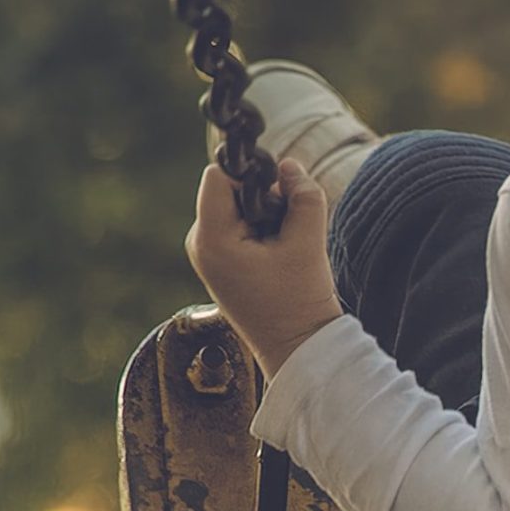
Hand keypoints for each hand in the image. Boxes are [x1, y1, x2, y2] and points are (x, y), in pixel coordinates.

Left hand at [186, 158, 342, 376]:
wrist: (297, 345)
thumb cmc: (299, 299)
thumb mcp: (309, 242)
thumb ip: (303, 196)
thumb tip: (289, 165)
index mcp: (211, 239)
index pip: (218, 176)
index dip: (249, 171)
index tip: (280, 187)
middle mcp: (200, 243)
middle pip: (227, 190)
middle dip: (262, 196)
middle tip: (289, 226)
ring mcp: (207, 254)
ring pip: (235, 207)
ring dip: (265, 215)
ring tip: (286, 247)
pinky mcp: (219, 262)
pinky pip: (237, 226)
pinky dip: (262, 229)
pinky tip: (280, 255)